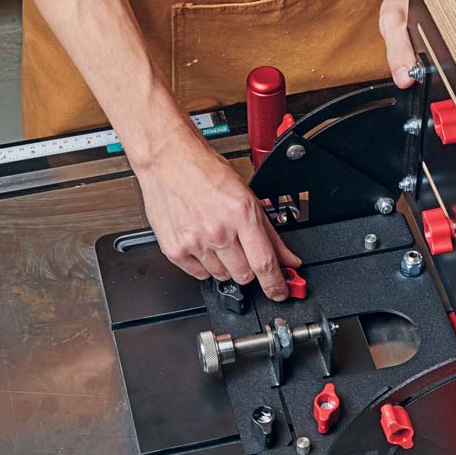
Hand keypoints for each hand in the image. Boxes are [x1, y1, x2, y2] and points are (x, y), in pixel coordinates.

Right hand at [133, 122, 300, 300]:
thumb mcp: (247, 196)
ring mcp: (194, 242)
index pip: (265, 264)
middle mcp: (218, 231)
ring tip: (218, 239)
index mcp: (240, 215)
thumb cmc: (205, 172)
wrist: (168, 161)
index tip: (280, 292)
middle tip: (242, 250)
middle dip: (250, 268)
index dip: (276, 284)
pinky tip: (202, 242)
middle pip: (245, 275)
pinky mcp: (175, 250)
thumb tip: (287, 259)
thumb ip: (270, 233)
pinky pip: (199, 274)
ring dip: (226, 265)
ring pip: (222, 276)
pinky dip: (204, 265)